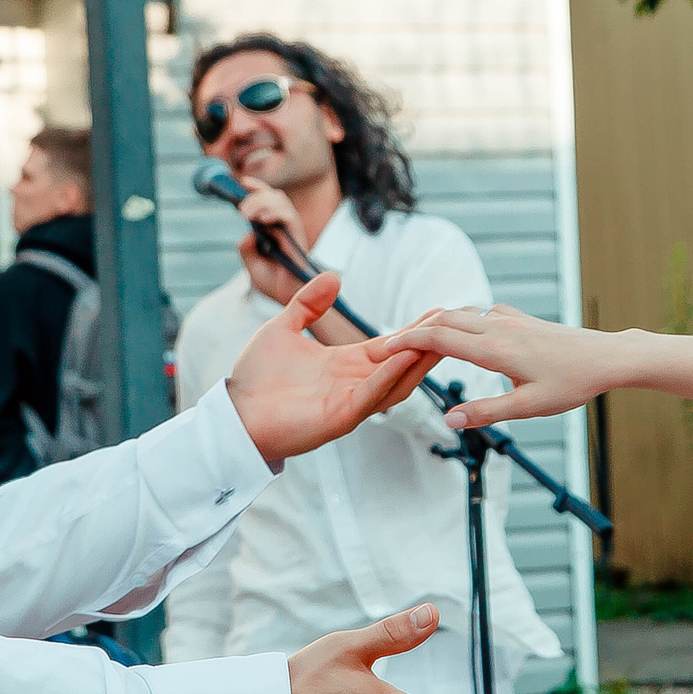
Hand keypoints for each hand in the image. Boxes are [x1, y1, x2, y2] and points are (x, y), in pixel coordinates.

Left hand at [228, 273, 438, 462]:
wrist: (234, 414)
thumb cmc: (255, 378)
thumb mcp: (283, 328)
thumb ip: (308, 303)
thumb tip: (334, 276)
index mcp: (346, 364)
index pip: (391, 344)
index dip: (415, 328)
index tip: (440, 309)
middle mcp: (356, 384)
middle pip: (404, 362)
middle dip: (430, 343)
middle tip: (458, 321)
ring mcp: (351, 402)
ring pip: (397, 380)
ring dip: (419, 359)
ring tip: (441, 335)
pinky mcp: (341, 417)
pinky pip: (372, 394)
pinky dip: (389, 375)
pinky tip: (404, 355)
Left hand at [233, 185, 309, 306]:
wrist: (292, 301)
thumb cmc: (275, 285)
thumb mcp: (252, 266)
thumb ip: (246, 249)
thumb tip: (247, 233)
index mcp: (274, 229)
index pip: (268, 200)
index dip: (257, 188)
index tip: (243, 182)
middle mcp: (285, 227)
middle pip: (274, 196)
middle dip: (256, 196)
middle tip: (241, 210)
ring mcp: (293, 231)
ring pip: (282, 201)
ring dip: (262, 202)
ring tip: (248, 214)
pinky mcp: (298, 238)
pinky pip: (289, 217)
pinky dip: (275, 212)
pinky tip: (262, 219)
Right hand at [364, 304, 630, 429]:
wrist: (606, 357)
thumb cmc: (572, 384)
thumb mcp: (529, 407)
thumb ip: (487, 412)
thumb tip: (450, 420)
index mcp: (495, 349)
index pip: (438, 337)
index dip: (406, 340)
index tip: (382, 348)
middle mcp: (498, 328)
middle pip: (443, 319)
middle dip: (412, 329)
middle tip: (387, 344)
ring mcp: (510, 319)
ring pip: (461, 313)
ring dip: (434, 323)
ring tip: (414, 338)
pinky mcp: (520, 319)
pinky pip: (480, 313)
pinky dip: (459, 319)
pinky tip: (459, 331)